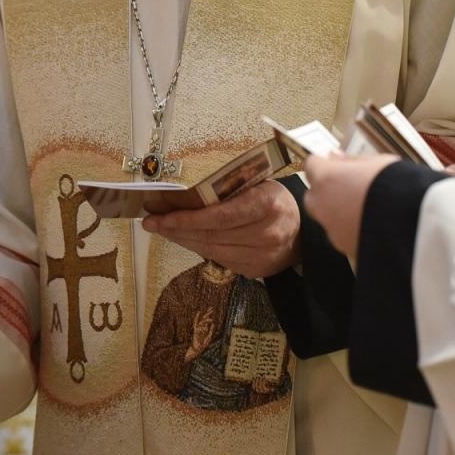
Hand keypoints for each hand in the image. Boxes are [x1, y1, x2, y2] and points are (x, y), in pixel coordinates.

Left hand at [143, 179, 300, 277]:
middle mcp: (267, 234)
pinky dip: (198, 248)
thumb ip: (227, 190)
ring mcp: (262, 257)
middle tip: (150, 222)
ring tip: (162, 229)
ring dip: (183, 239)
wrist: (304, 230)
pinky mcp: (256, 270)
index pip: (220, 215)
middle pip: (211, 234)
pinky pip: (219, 259)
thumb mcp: (256, 184)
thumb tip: (182, 196)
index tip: (161, 216)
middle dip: (176, 228)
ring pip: (211, 249)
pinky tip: (184, 238)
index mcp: (268, 205)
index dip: (188, 218)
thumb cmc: (274, 199)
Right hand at [188, 307, 216, 358]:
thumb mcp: (209, 337)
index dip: (209, 315)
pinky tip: (202, 319)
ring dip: (207, 319)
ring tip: (211, 319)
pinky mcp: (195, 331)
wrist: (197, 350)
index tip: (212, 310)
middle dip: (208, 313)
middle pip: (204, 318)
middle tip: (211, 308)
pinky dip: (200, 322)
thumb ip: (211, 330)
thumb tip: (213, 323)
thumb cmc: (202, 345)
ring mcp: (198, 329)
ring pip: (202, 321)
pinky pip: (197, 325)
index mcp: (204, 329)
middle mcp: (201, 328)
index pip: (206, 320)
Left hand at [302, 153, 396, 260]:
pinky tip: (372, 225)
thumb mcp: (377, 162)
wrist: (411, 225)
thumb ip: (352, 161)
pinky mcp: (344, 249)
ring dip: (338, 212)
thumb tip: (336, 157)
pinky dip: (351, 229)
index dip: (324, 163)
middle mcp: (322, 205)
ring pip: (327, 218)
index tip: (336, 163)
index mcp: (326, 179)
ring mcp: (331, 230)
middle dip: (326, 190)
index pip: (312, 164)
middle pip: (313, 195)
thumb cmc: (395, 185)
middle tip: (349, 186)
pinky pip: (342, 234)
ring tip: (366, 208)